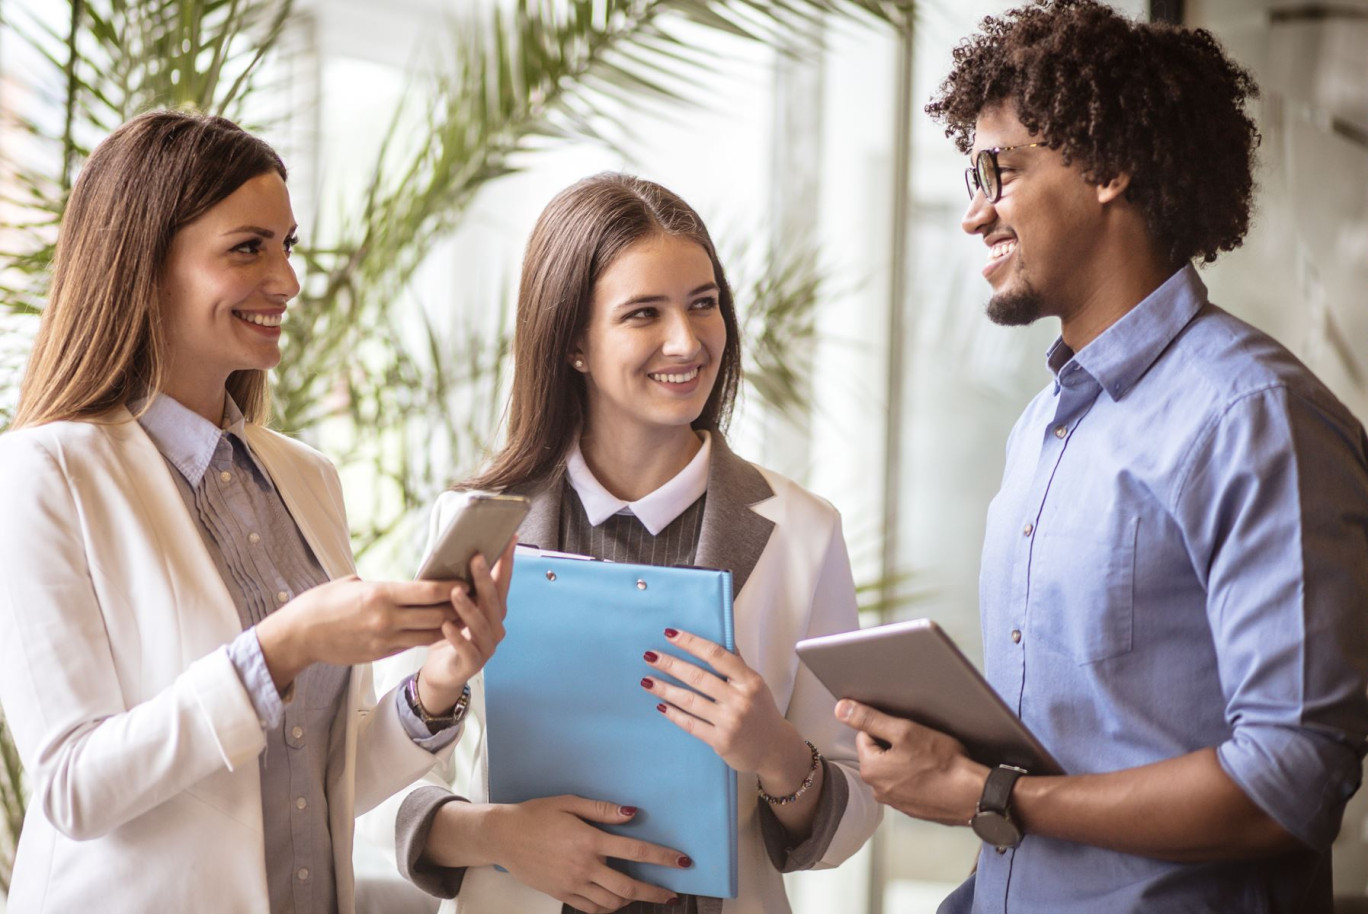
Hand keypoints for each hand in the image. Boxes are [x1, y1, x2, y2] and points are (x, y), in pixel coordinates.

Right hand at [256, 576, 462, 692]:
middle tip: (478, 598)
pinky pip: (413, 645)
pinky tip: (441, 629)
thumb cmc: (321, 603)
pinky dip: (430, 637)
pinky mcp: (380, 654)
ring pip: (430, 634)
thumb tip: (401, 586)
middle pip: (436, 615)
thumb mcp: (351, 583)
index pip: (428, 591)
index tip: (469, 580)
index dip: (452, 587)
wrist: (298, 636)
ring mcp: (385, 639)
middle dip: (460, 607)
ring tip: (467, 615)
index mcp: (380, 594)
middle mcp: (386, 619)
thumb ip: (380, 585)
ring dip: (450, 625)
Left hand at [416, 539, 516, 713]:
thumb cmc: (452, 637)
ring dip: (468, 607)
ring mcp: (486, 647)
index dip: (507, 562)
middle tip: (476, 559)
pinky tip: (446, 626)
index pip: (503, 583)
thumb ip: (466, 589)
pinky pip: (466, 648)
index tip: (510, 540)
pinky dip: (456, 637)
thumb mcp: (460, 610)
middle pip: (493, 601)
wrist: (443, 674)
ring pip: (481, 624)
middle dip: (485, 579)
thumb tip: (465, 556)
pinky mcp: (472, 663)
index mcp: (494, 612)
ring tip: (455, 592)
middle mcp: (495, 628)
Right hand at [484, 795, 687, 912]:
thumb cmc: (537, 815)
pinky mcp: (562, 895)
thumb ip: (602, 810)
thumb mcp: (569, 803)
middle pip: (628, 886)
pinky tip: (616, 902)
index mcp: (589, 840)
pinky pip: (591, 909)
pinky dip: (608, 908)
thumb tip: (632, 813)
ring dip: (632, 900)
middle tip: (672, 894)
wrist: (504, 836)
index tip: (683, 862)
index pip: (635, 850)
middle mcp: (583, 866)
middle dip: (654, 892)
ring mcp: (572, 884)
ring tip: (644, 895)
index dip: (662, 857)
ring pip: (611, 903)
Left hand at [642, 629, 804, 784]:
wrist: (775, 750)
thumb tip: (722, 637)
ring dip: (665, 689)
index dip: (691, 643)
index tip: (670, 634)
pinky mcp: (721, 741)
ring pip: (690, 701)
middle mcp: (740, 699)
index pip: (716, 655)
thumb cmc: (761, 712)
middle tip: (650, 656)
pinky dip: (674, 714)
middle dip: (671, 665)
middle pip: (698, 677)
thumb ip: (737, 663)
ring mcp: (730, 721)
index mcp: (749, 680)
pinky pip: (691, 724)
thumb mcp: (755, 684)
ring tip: (647, 681)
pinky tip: (661, 705)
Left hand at [836, 699, 986, 824]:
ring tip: (928, 760)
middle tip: (919, 745)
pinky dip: (917, 777)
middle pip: (878, 753)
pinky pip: (907, 784)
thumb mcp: (904, 731)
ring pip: (893, 769)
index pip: (865, 735)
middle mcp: (878, 790)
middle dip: (895, 745)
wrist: (972, 795)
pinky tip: (932, 773)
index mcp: (871, 770)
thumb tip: (842, 709)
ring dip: (906, 761)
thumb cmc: (943, 764)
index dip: (886, 728)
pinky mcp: (912, 808)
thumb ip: (870, 719)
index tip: (905, 732)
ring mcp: (895, 802)